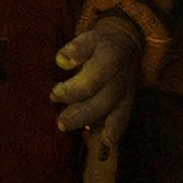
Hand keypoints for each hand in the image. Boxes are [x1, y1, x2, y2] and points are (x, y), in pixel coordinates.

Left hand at [51, 28, 137, 145]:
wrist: (128, 44)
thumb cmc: (102, 44)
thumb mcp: (88, 37)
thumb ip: (76, 49)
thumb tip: (62, 61)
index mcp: (110, 61)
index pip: (91, 82)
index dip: (71, 91)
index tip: (54, 94)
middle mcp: (120, 81)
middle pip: (100, 104)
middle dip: (78, 116)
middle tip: (60, 122)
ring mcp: (126, 95)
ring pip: (113, 117)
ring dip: (94, 128)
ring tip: (75, 132)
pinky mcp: (127, 104)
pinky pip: (122, 122)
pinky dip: (112, 134)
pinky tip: (100, 145)